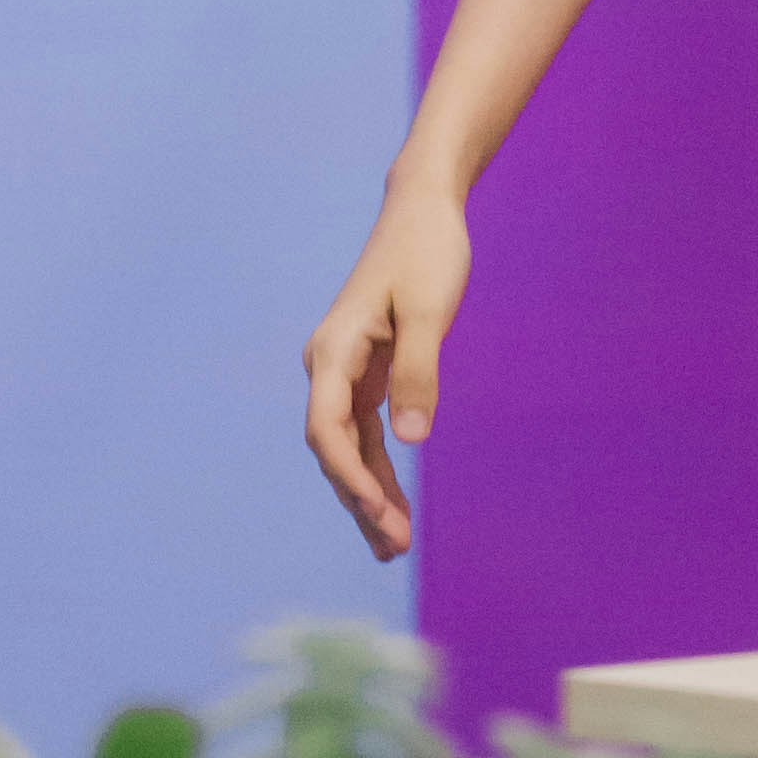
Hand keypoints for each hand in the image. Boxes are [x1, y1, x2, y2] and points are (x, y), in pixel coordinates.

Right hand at [300, 183, 471, 563]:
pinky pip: (366, 435)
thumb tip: (410, 440)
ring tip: (395, 547)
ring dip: (369, 495)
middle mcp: (330, 367)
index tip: (378, 510)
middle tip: (396, 547)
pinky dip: (380, 470)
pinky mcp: (369, 374)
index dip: (349, 475)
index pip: (327, 429)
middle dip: (360, 500)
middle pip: (334, 450)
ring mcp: (347, 373)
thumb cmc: (427, 252)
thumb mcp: (430, 310)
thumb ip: (420, 371)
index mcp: (334, 350)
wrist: (424, 209)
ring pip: (349, 449)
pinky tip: (395, 505)